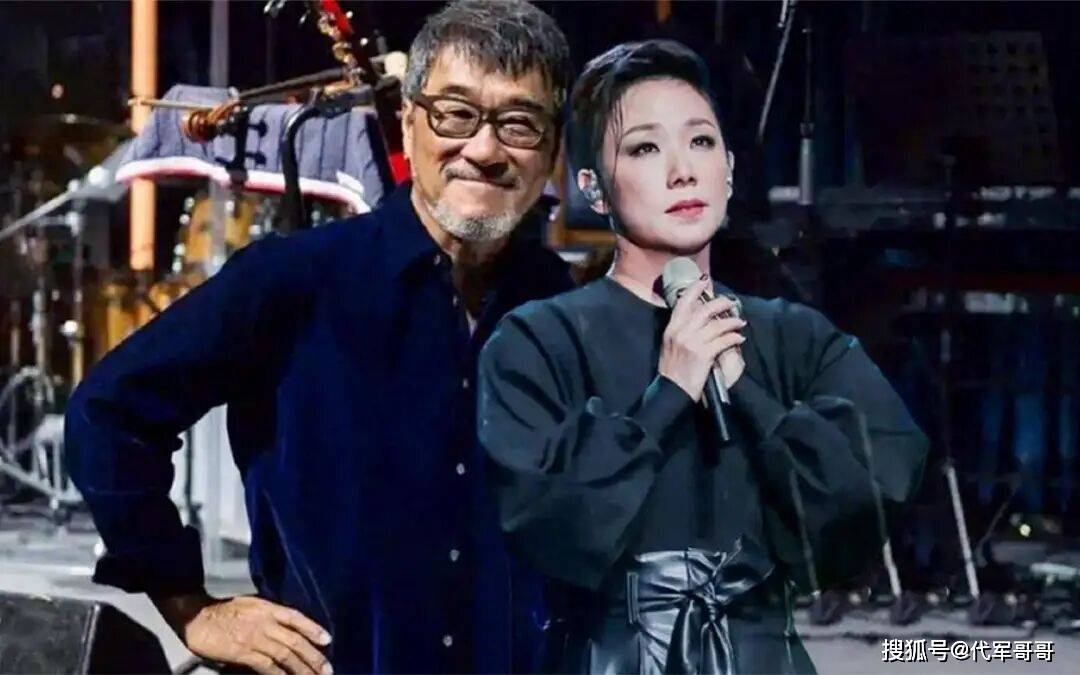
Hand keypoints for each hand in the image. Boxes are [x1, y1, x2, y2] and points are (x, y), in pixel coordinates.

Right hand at [152, 591, 331, 674]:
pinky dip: (279, 674)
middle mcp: (264, 621)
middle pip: (294, 640)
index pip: (296, 618)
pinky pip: (266, 665)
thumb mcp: (249, 605)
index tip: (327, 640)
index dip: (313, 629)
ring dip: (301, 668)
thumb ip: (268, 615)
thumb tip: (285, 631)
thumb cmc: (221, 610)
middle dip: (313, 656)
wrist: (196, 616)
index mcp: (267, 607)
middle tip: (326, 669)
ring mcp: (254, 637)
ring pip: (284, 654)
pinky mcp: (242, 652)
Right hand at [658, 278, 746, 400]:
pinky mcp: (704, 354)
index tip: (705, 281)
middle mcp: (681, 332)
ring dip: (732, 321)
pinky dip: (734, 338)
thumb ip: (680, 330)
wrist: (672, 391)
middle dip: (720, 303)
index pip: (683, 303)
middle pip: (704, 310)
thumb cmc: (672, 370)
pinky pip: (724, 340)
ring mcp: (692, 343)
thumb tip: (696, 317)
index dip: (695, 289)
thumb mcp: (669, 346)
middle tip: (730, 303)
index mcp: (671, 329)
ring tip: (740, 322)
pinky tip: (740, 338)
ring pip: (717, 324)